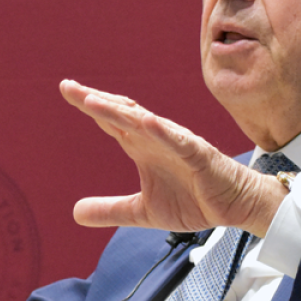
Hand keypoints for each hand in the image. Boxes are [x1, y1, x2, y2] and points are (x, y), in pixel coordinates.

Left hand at [60, 80, 285, 236]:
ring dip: (119, 111)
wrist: (234, 205)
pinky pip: (179, 141)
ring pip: (144, 122)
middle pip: (121, 113)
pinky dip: (162, 131)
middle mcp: (155, 138)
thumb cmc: (192, 200)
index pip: (110, 121)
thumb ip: (110, 209)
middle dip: (95, 100)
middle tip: (68, 87)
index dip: (88, 105)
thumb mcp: (141, 211)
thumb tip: (74, 213)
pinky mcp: (199, 154)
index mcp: (141, 146)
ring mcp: (177, 143)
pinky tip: (145, 122)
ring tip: (93, 101)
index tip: (66, 88)